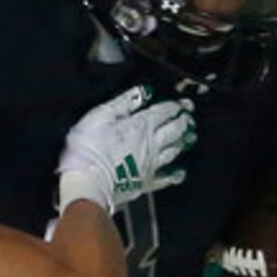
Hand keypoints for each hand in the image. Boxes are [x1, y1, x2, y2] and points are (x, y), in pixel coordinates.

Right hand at [56, 86, 194, 215]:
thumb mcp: (100, 115)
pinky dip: (174, 175)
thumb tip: (142, 92)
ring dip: (183, 143)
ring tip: (189, 138)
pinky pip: (165, 178)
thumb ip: (123, 102)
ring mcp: (150, 165)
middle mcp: (151, 144)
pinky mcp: (144, 183)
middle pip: (174, 130)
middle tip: (189, 117)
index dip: (176, 106)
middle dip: (184, 122)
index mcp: (141, 125)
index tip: (184, 103)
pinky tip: (179, 173)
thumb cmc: (88, 148)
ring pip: (173, 151)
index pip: (165, 111)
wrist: (87, 184)